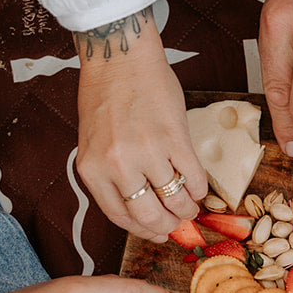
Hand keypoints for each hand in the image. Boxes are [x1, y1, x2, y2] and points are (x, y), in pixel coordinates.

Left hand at [75, 14, 208, 241]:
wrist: (120, 59)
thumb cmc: (105, 97)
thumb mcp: (93, 143)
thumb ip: (110, 175)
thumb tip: (142, 207)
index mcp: (92, 170)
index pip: (121, 217)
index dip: (142, 231)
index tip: (156, 233)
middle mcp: (118, 165)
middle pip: (150, 215)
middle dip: (168, 226)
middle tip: (178, 223)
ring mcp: (148, 151)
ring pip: (175, 199)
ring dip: (188, 209)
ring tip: (192, 207)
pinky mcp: (175, 136)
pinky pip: (194, 176)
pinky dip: (200, 188)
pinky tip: (199, 188)